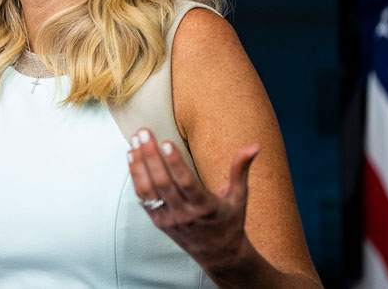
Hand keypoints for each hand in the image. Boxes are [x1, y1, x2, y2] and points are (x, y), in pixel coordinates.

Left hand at [127, 127, 260, 274]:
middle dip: (151, 156)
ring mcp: (170, 219)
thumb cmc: (230, 220)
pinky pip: (143, 199)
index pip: (187, 183)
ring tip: (134, 141)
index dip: (175, 163)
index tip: (165, 142)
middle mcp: (185, 214)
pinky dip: (136, 178)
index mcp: (206, 207)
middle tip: (143, 132)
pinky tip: (132, 157)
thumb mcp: (239, 196)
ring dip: (139, 165)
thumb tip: (255, 146)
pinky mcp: (159, 223)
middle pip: (163, 183)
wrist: (219, 255)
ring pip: (149, 191)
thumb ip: (241, 169)